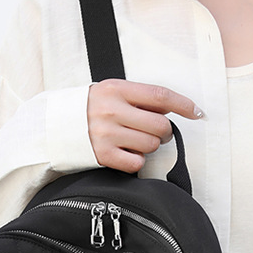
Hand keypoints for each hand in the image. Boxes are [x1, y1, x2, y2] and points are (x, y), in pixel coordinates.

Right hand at [87, 79, 204, 172]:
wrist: (54, 126)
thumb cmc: (90, 108)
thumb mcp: (112, 92)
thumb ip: (140, 98)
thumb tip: (173, 107)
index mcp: (116, 90)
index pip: (159, 95)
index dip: (184, 104)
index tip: (197, 112)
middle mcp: (111, 111)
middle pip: (160, 125)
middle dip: (164, 131)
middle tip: (155, 131)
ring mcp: (106, 134)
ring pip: (151, 145)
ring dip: (150, 145)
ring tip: (136, 140)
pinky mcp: (102, 155)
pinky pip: (136, 162)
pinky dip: (137, 160)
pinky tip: (126, 152)